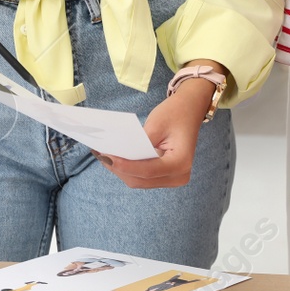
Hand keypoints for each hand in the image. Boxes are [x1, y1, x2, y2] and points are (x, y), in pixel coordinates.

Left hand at [100, 78, 214, 188]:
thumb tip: (117, 154)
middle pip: (141, 180)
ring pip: (138, 181)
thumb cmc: (176, 113)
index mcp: (181, 163)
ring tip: (102, 155)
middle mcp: (178, 176)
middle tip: (99, 154)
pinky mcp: (164, 176)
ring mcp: (172, 178)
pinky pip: (141, 176)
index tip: (106, 157)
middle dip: (119, 169)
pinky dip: (127, 168)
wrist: (190, 109)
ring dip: (120, 170)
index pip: (148, 170)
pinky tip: (114, 157)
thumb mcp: (157, 124)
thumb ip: (139, 143)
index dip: (125, 166)